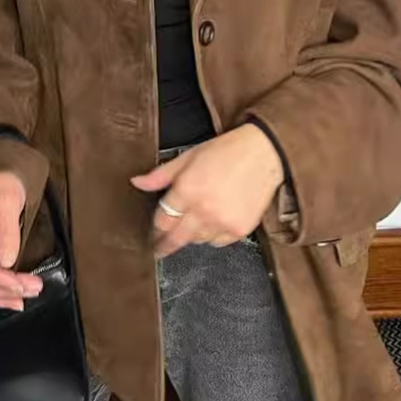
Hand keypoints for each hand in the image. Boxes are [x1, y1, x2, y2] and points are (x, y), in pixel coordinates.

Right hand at [0, 172, 42, 310]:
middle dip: (6, 288)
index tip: (21, 285)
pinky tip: (13, 296)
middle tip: (33, 290)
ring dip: (4, 293)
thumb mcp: (9, 200)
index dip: (0, 279)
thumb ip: (7, 230)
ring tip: (27, 297)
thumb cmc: (3, 183)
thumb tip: (7, 260)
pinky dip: (0, 288)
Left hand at [132, 124, 283, 257]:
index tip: (152, 235)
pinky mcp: (239, 229)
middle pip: (176, 238)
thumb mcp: (188, 157)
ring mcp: (222, 222)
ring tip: (194, 223)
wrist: (263, 153)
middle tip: (158, 250)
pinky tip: (214, 221)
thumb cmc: (227, 151)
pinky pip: (218, 242)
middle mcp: (203, 210)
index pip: (162, 221)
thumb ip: (160, 175)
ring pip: (197, 241)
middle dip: (165, 245)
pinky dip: (212, 235)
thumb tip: (137, 182)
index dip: (154, 229)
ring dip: (191, 235)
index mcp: (187, 190)